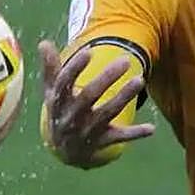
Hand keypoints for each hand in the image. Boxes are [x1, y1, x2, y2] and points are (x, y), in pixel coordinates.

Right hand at [38, 40, 154, 167]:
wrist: (65, 151)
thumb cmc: (61, 111)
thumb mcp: (53, 92)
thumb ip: (50, 68)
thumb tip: (44, 43)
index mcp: (58, 102)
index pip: (64, 83)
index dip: (75, 67)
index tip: (88, 51)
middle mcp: (72, 117)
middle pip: (88, 96)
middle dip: (106, 78)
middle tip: (126, 60)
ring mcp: (88, 130)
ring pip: (107, 113)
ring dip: (123, 97)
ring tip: (140, 80)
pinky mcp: (103, 141)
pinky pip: (120, 137)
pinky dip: (135, 134)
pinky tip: (151, 128)